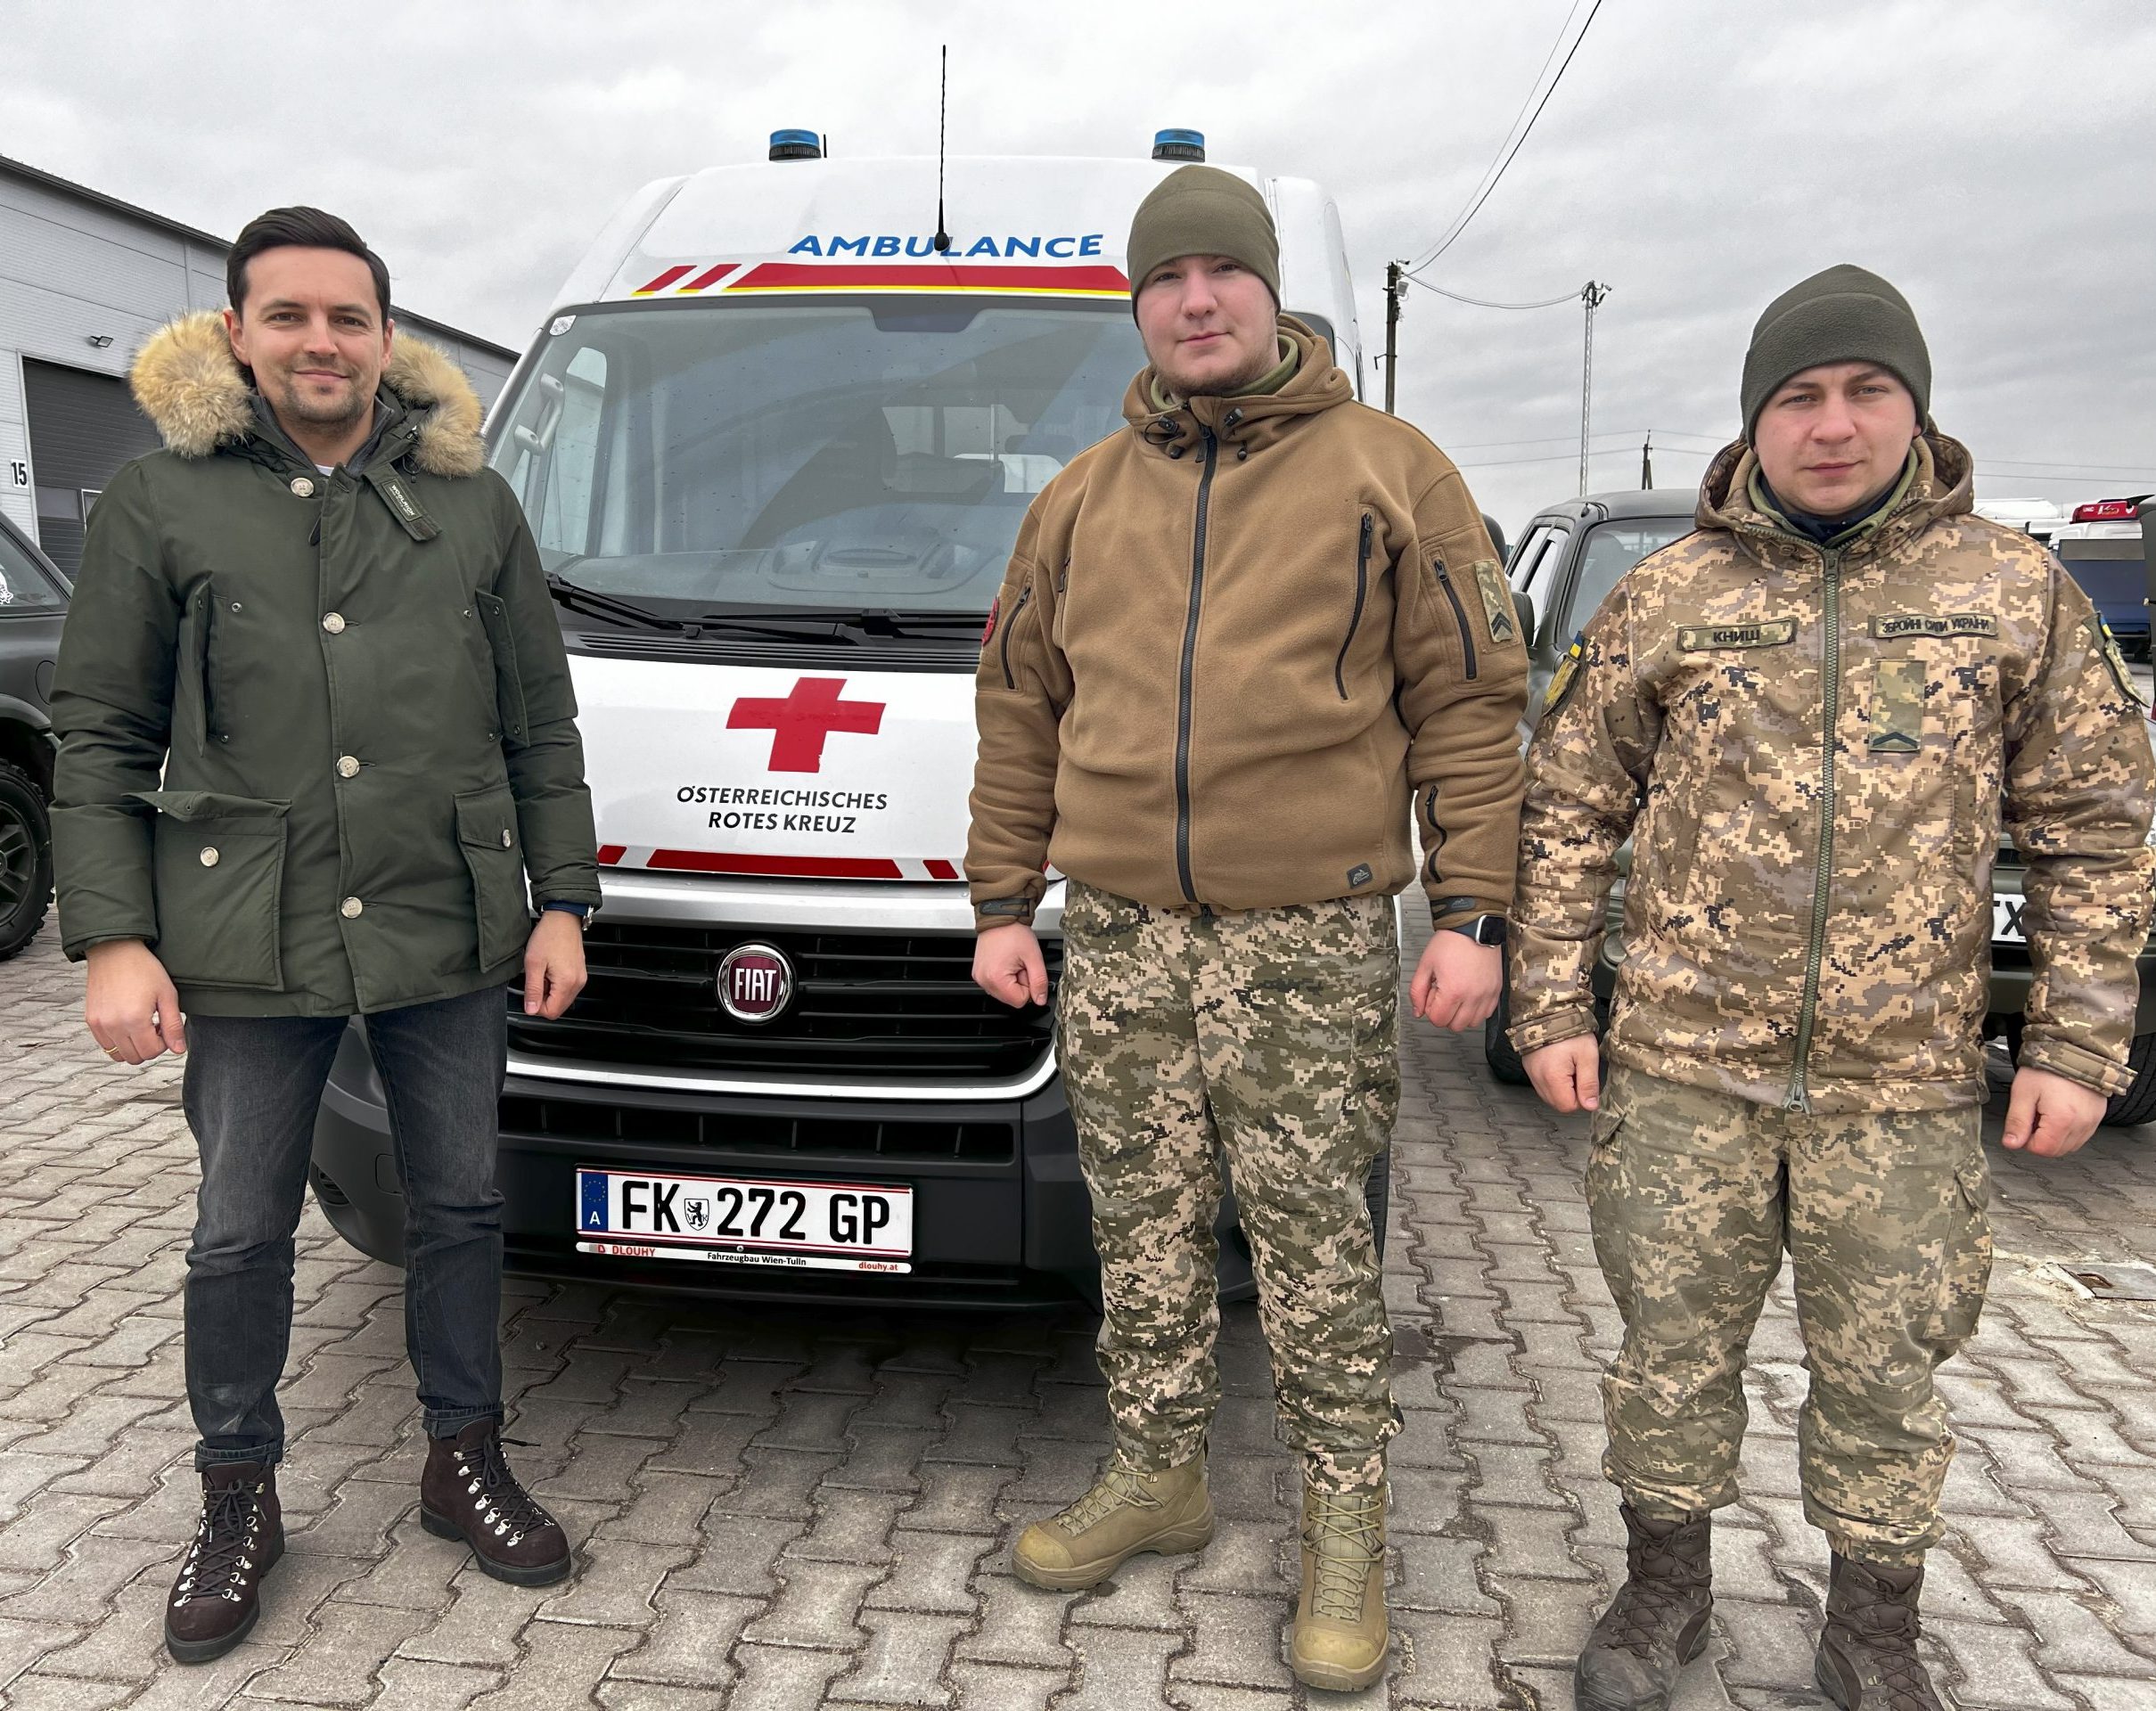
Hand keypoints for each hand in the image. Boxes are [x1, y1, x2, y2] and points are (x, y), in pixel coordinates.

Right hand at [85, 939, 185, 1063]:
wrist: (114, 951)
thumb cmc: (143, 969)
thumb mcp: (167, 995)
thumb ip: (173, 1026)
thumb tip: (178, 1049)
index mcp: (134, 1020)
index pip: (151, 1052)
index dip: (163, 1044)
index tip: (164, 1027)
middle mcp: (112, 1025)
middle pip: (134, 1057)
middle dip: (148, 1047)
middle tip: (154, 1026)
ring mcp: (99, 1024)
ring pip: (118, 1054)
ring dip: (132, 1046)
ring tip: (141, 1025)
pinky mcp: (91, 1020)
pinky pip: (105, 1044)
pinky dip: (118, 1041)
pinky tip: (127, 1022)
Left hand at [523, 910, 587, 1018]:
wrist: (563, 918)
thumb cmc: (549, 935)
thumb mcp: (533, 963)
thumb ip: (533, 990)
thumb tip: (531, 1009)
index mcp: (567, 982)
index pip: (551, 1012)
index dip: (536, 1006)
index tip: (530, 992)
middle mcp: (578, 983)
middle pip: (558, 1008)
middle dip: (543, 999)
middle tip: (536, 980)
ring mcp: (581, 978)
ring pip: (562, 999)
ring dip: (550, 992)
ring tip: (543, 973)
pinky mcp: (580, 973)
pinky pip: (567, 989)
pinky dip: (556, 985)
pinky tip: (550, 970)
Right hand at [973, 922, 1047, 1008]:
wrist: (999, 918)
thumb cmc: (1013, 932)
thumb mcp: (1034, 957)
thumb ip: (1039, 981)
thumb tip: (1040, 999)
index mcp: (996, 979)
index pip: (1020, 1001)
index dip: (1029, 986)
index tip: (1026, 969)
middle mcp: (984, 980)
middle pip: (1011, 998)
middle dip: (1019, 983)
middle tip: (1019, 964)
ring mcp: (979, 977)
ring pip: (1004, 992)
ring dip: (1012, 980)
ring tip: (1012, 962)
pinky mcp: (979, 973)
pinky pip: (996, 984)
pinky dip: (1003, 976)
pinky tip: (1005, 962)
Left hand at [1410, 931, 1500, 1030]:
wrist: (1473, 927)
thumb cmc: (1451, 942)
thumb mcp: (1425, 965)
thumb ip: (1417, 991)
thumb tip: (1418, 1010)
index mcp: (1453, 991)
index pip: (1438, 1020)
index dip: (1431, 1009)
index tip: (1432, 995)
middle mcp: (1473, 996)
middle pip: (1455, 1025)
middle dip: (1445, 1014)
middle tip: (1443, 995)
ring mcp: (1487, 994)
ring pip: (1473, 1023)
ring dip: (1462, 1014)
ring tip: (1457, 995)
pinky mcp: (1496, 990)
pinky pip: (1487, 1013)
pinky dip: (1477, 1009)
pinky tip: (1470, 995)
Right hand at [1524, 1035, 1601, 1113]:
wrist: (1549, 1012)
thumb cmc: (1570, 1031)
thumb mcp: (1588, 1056)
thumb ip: (1589, 1084)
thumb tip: (1590, 1105)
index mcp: (1553, 1078)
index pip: (1568, 1106)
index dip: (1581, 1098)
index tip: (1585, 1080)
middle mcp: (1538, 1079)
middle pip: (1557, 1103)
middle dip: (1571, 1094)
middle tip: (1577, 1072)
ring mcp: (1532, 1074)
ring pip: (1549, 1096)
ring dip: (1562, 1088)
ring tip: (1568, 1067)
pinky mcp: (1529, 1068)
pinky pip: (1542, 1085)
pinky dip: (1552, 1081)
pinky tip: (1559, 1066)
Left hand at [2001, 1065, 2105, 1157]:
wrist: (2074, 1049)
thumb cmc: (2048, 1068)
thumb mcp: (2023, 1093)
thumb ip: (2017, 1122)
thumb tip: (2011, 1144)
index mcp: (2062, 1120)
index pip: (2042, 1149)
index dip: (2027, 1139)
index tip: (2024, 1122)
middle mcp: (2082, 1124)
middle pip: (2057, 1151)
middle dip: (2041, 1138)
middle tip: (2035, 1115)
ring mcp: (2093, 1121)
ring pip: (2070, 1145)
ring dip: (2055, 1135)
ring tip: (2048, 1111)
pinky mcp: (2098, 1116)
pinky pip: (2082, 1135)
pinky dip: (2069, 1130)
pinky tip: (2060, 1111)